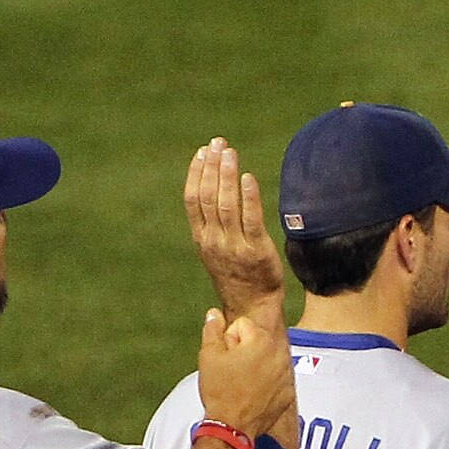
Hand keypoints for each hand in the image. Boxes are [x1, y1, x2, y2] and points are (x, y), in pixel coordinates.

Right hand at [184, 138, 285, 319]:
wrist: (252, 305)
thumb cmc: (237, 274)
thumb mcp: (216, 249)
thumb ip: (212, 223)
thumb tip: (213, 189)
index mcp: (201, 238)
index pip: (192, 199)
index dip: (196, 173)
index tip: (202, 152)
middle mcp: (214, 240)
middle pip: (207, 196)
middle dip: (212, 166)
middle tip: (218, 143)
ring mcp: (234, 246)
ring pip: (226, 204)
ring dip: (227, 175)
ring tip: (230, 153)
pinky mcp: (256, 251)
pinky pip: (250, 219)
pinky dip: (248, 197)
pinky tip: (248, 178)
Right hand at [199, 303, 298, 440]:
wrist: (231, 427)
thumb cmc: (219, 390)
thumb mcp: (208, 355)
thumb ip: (212, 329)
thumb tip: (214, 313)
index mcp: (262, 340)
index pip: (242, 325)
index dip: (228, 340)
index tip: (226, 358)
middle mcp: (281, 354)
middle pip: (257, 340)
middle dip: (244, 350)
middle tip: (233, 371)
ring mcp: (287, 375)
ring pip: (268, 359)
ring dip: (257, 365)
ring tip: (243, 383)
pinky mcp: (289, 392)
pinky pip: (277, 378)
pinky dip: (267, 383)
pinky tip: (254, 393)